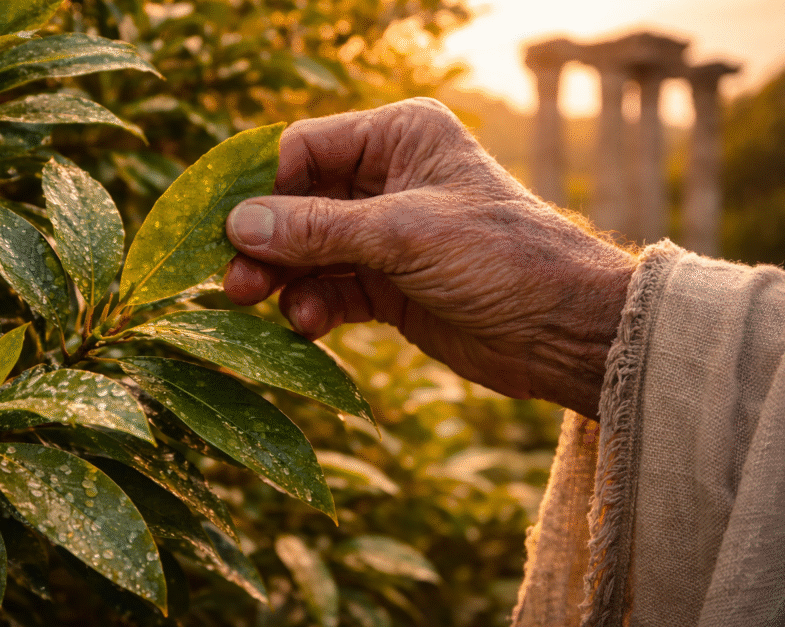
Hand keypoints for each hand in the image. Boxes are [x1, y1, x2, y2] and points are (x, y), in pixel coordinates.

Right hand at [224, 98, 635, 418]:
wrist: (564, 331)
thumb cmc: (500, 258)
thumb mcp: (403, 235)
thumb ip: (317, 230)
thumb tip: (238, 224)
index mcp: (399, 137)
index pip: (304, 149)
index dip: (260, 187)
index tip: (220, 227)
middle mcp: (387, 180)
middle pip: (298, 204)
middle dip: (265, 241)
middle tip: (231, 282)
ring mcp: (385, 236)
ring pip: (308, 251)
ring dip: (282, 279)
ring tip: (257, 305)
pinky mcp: (387, 285)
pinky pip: (330, 289)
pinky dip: (312, 306)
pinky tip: (307, 325)